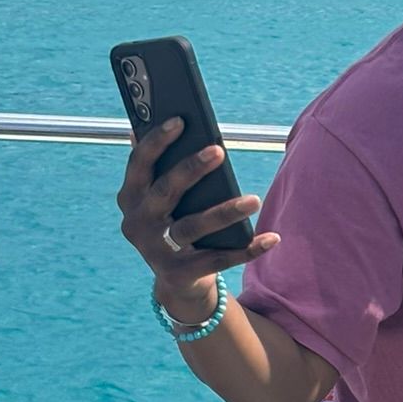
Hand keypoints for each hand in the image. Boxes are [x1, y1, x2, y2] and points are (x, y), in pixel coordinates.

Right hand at [117, 117, 274, 323]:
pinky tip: (271, 238)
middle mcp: (138, 224)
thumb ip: (161, 168)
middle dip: (191, 169)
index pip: (139, 164)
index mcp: (130, 198)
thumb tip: (159, 122)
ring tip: (254, 199)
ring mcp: (157, 250)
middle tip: (219, 150)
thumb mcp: (160, 199)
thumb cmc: (172, 224)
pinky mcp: (181, 273)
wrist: (176, 281)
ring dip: (225, 212)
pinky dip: (247, 249)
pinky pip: (219, 260)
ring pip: (193, 227)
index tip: (180, 120)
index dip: (157, 141)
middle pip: (165, 191)